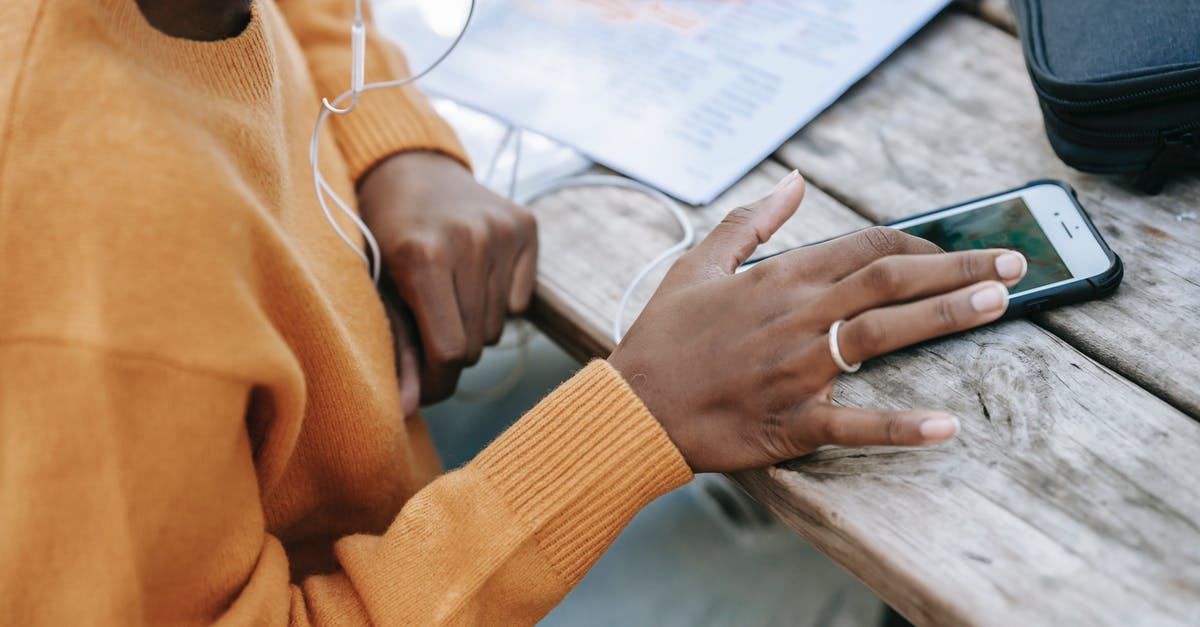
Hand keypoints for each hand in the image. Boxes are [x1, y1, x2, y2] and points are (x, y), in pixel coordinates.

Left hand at [359, 152, 538, 404]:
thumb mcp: (377, 288)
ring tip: (447, 295)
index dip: (437, 381)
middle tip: (428, 327)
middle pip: (474, 345)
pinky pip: (519, 302)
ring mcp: (501, 230)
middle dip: (451, 351)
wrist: (408, 167)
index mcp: (423, 256)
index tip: (425, 386)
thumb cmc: (382, 234)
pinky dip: (498, 302)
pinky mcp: (525, 225)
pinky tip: (473, 275)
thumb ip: (397, 350)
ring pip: (497, 328)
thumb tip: (408, 411)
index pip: (448, 351)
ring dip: (473, 326)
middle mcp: (469, 239)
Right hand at [608, 172, 1028, 472]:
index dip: (917, 246)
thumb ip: (750, 221)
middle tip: (1013, 265)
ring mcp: (796, 371)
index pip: (864, 248)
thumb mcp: (698, 264)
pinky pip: (853, 425)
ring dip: (945, 317)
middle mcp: (795, 318)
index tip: (953, 250)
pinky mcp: (791, 422)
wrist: (632, 407)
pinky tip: (945, 426)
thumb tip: (794, 182)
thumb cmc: (663, 337)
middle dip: (956, 269)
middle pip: (888, 282)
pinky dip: (899, 427)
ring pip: (882, 335)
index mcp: (777, 279)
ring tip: (999, 303)